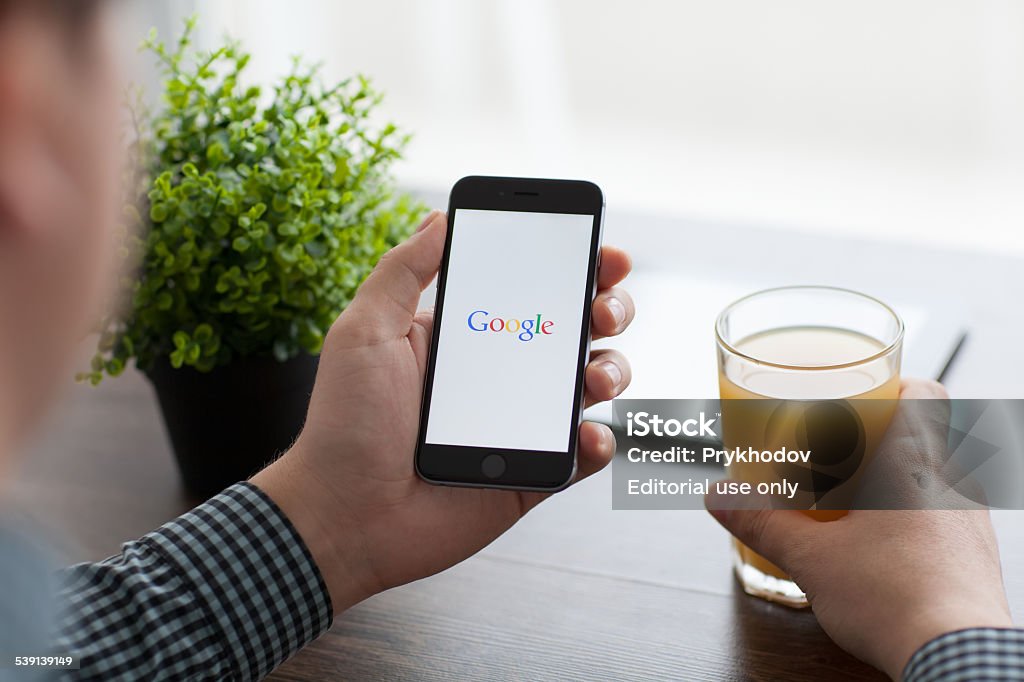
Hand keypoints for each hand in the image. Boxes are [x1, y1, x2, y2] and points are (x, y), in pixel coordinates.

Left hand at [252, 210, 633, 612]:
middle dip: (608, 309)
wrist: (345, 516)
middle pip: (576, 329)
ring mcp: (522, 423)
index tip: (604, 254)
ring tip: (593, 378)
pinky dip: (599, 441)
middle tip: (603, 311)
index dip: (574, 266)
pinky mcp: (534, 473)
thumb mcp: (364, 331)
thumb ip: (403, 271)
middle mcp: (501, 374)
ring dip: (612, 370)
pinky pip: (584, 453)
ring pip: (592, 385)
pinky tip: (584, 435)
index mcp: (467, 335)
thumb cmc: (346, 423)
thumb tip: (441, 217)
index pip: (531, 288)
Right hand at [705, 378, 1012, 679]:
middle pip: (930, 431)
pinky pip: (946, 516)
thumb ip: (762, 521)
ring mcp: (971, 522)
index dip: (897, 385)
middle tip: (841, 446)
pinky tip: (881, 543)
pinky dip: (915, 515)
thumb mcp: (812, 557)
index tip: (861, 395)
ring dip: (899, 476)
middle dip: (884, 434)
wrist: (955, 656)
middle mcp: (952, 484)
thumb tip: (720, 496)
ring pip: (938, 475)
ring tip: (854, 497)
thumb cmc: (894, 598)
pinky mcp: (974, 557)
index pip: (927, 392)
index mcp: (915, 463)